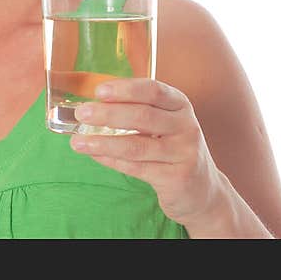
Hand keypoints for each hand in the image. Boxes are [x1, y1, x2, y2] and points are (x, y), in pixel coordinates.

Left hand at [70, 78, 226, 225]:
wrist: (203, 190)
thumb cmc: (173, 148)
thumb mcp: (164, 123)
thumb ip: (136, 111)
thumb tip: (92, 105)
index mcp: (180, 105)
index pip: (153, 90)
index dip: (125, 89)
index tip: (99, 91)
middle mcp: (186, 126)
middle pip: (143, 116)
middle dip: (108, 114)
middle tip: (81, 114)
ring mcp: (184, 153)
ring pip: (136, 146)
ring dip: (102, 143)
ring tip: (78, 142)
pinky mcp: (176, 179)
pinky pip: (136, 168)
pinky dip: (111, 161)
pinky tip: (95, 155)